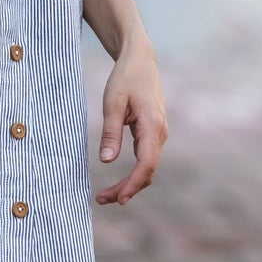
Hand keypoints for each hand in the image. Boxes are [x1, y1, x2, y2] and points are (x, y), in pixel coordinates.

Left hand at [94, 30, 168, 204]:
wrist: (140, 61)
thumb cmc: (125, 79)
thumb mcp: (112, 103)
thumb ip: (110, 132)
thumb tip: (107, 161)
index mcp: (152, 125)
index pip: (146, 163)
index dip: (133, 184)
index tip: (118, 199)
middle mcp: (160, 132)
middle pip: (148, 171)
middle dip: (127, 189)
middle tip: (101, 200)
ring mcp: (159, 134)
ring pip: (148, 167)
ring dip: (130, 184)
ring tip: (105, 195)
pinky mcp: (153, 134)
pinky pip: (146, 159)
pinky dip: (133, 173)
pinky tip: (119, 182)